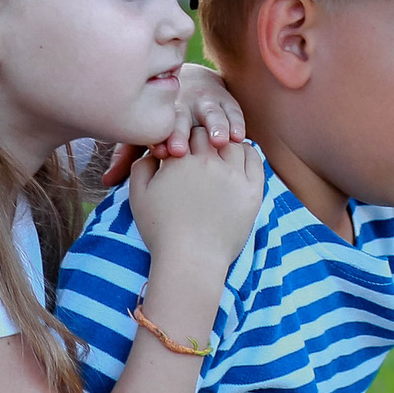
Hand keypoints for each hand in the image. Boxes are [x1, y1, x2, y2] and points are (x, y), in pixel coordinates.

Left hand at [102, 63, 245, 184]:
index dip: (160, 138)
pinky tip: (238, 137)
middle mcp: (183, 106)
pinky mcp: (227, 100)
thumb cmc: (166, 120)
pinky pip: (233, 110)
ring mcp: (206, 101)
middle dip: (181, 133)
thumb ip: (129, 157)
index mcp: (161, 115)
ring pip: (211, 113)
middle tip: (180, 151)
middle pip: (183, 118)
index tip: (160, 154)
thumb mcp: (148, 133)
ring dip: (215, 126)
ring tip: (219, 142)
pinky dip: (236, 122)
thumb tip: (105, 181)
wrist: (194, 81)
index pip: (159, 126)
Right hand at [124, 125, 264, 272]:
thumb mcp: (138, 196)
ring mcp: (234, 176)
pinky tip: (240, 157)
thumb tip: (153, 152)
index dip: (184, 137)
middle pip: (209, 135)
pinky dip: (248, 152)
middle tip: (201, 150)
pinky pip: (255, 160)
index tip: (183, 149)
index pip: (186, 132)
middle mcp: (210, 162)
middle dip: (203, 139)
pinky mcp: (252, 191)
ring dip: (225, 143)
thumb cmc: (161, 231)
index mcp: (181, 160)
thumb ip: (141, 167)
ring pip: (233, 144)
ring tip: (220, 152)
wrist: (191, 260)